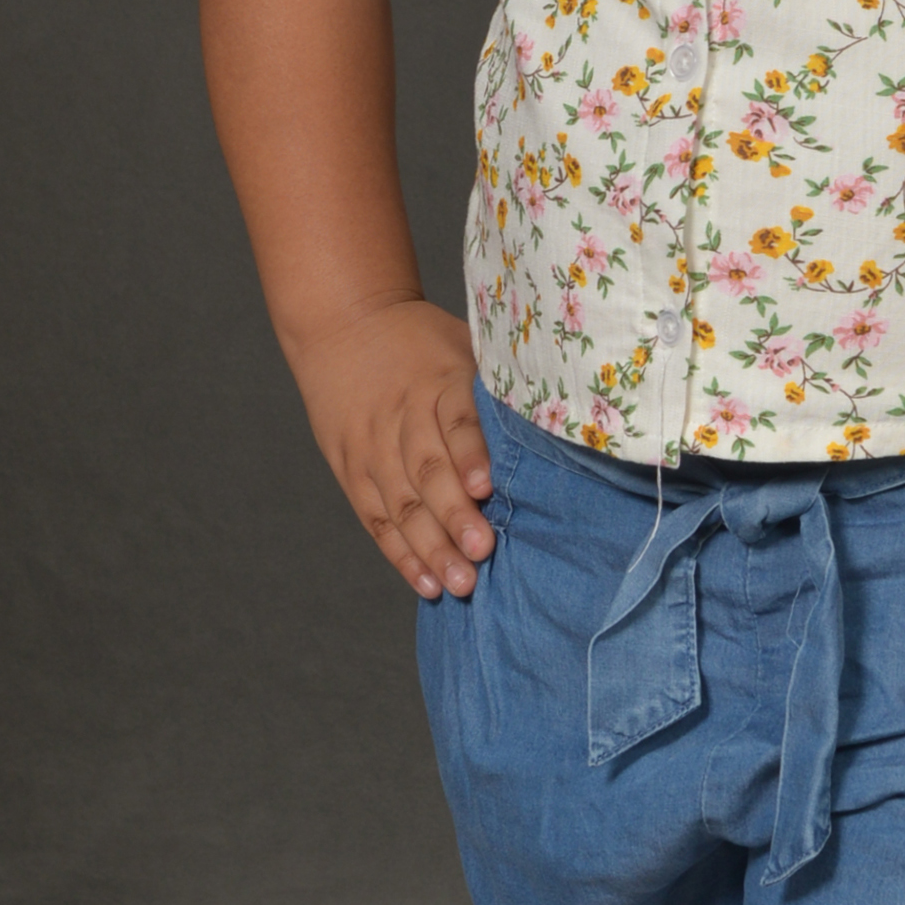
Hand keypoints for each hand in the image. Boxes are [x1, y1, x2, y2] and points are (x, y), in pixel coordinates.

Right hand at [289, 299, 493, 599]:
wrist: (344, 322)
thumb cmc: (423, 342)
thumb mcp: (465, 344)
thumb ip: (498, 386)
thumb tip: (560, 423)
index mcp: (439, 381)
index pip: (456, 420)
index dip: (471, 455)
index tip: (489, 488)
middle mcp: (402, 416)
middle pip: (427, 471)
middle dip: (455, 516)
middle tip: (482, 552)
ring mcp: (372, 446)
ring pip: (401, 503)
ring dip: (430, 546)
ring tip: (459, 582)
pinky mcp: (351, 468)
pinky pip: (376, 517)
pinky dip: (400, 553)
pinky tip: (425, 582)